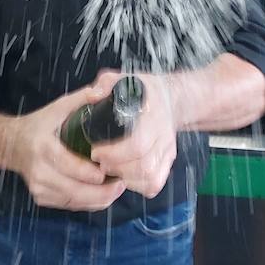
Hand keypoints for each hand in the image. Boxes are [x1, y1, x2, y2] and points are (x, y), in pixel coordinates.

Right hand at [13, 83, 125, 211]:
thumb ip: (80, 99)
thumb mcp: (56, 107)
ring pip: (74, 201)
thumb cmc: (38, 125)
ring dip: (99, 199)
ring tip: (118, 189)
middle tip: (122, 184)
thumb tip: (103, 91)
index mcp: (43, 148)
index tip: (113, 172)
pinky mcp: (41, 198)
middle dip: (102, 191)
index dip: (92, 172)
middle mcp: (39, 172)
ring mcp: (39, 188)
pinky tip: (103, 195)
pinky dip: (88, 203)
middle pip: (75, 190)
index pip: (69, 165)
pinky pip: (70, 205)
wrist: (10, 144)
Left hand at [89, 71, 176, 197]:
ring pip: (150, 177)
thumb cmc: (144, 90)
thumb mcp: (125, 79)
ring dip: (126, 178)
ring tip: (110, 169)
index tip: (96, 151)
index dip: (115, 153)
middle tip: (99, 162)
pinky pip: (155, 183)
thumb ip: (107, 82)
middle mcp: (163, 135)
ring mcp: (167, 150)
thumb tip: (93, 94)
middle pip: (144, 164)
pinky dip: (138, 186)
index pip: (138, 143)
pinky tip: (125, 177)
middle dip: (116, 167)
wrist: (171, 98)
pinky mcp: (168, 160)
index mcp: (153, 115)